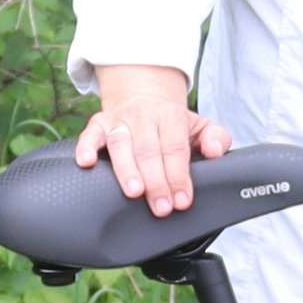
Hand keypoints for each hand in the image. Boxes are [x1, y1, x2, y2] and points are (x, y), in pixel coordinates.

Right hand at [74, 63, 232, 216]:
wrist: (144, 96)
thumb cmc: (173, 121)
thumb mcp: (201, 125)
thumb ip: (217, 138)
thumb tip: (215, 151)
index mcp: (171, 116)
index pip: (175, 148)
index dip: (179, 175)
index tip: (182, 199)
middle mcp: (144, 116)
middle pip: (148, 150)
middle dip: (156, 181)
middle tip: (161, 206)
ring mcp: (119, 120)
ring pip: (121, 144)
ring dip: (127, 169)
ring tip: (134, 192)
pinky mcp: (99, 124)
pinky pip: (89, 134)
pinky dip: (86, 147)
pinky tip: (86, 163)